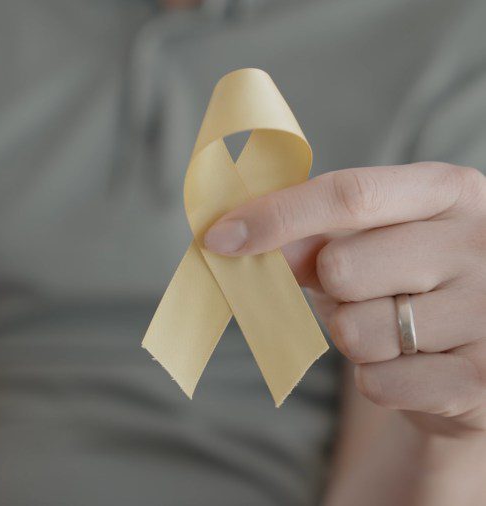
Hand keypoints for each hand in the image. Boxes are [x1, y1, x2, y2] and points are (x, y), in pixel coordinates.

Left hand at [203, 162, 485, 436]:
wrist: (475, 361)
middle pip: (343, 267)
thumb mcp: (368, 243)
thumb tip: (235, 236)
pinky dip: (376, 379)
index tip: (219, 237)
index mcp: (451, 191)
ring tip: (393, 330)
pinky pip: (377, 382)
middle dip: (332, 288)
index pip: (350, 194)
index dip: (277, 216)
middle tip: (363, 293)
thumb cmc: (408, 283)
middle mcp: (482, 244)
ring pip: (356, 331)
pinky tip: (411, 366)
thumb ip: (310, 234)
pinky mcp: (481, 378)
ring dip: (353, 337)